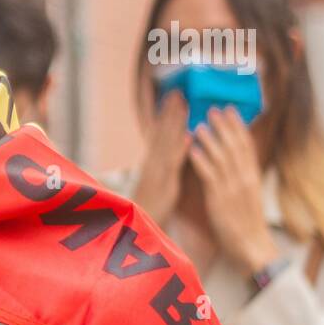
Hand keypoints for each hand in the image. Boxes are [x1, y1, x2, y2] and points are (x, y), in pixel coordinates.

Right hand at [132, 91, 191, 223]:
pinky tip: (188, 138)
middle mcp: (152, 166)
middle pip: (161, 134)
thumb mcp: (157, 184)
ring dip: (174, 124)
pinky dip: (179, 152)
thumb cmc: (150, 211)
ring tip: (182, 104)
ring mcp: (157, 175)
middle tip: (178, 90)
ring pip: (166, 145)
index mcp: (151, 165)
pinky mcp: (163, 187)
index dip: (166, 115)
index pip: (159, 135)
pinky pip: (172, 168)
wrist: (135, 234)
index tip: (174, 96)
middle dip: (169, 113)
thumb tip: (181, 143)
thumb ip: (166, 164)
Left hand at [187, 106, 279, 273]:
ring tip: (199, 123)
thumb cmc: (247, 222)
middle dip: (223, 126)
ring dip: (210, 139)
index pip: (246, 145)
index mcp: (252, 176)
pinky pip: (210, 176)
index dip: (238, 126)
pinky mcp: (220, 198)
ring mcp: (233, 187)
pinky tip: (193, 149)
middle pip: (234, 145)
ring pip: (221, 157)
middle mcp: (244, 178)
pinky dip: (201, 160)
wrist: (252, 245)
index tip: (230, 110)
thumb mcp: (249, 194)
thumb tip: (237, 161)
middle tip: (213, 108)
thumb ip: (242, 176)